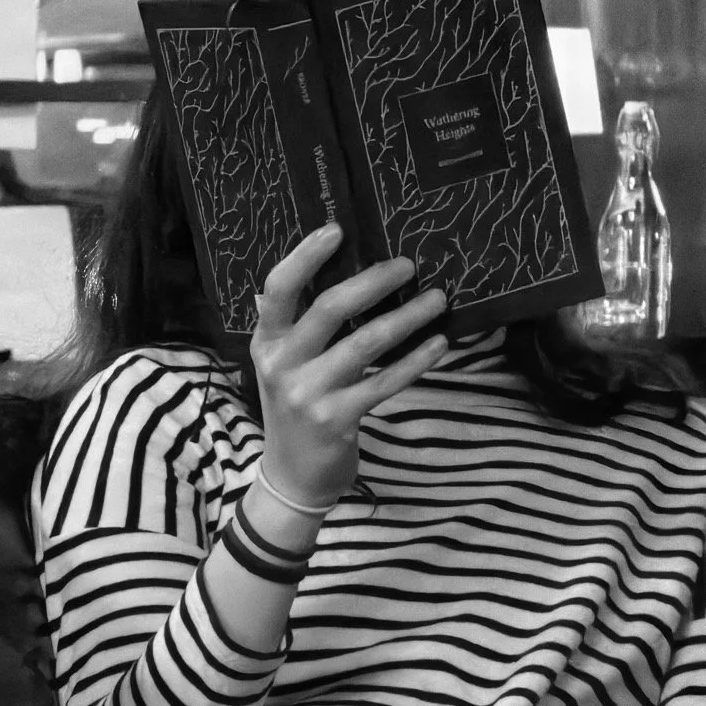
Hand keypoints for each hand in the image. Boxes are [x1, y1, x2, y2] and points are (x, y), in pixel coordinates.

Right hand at [250, 229, 447, 509]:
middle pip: (328, 309)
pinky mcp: (336, 420)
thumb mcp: (285, 365)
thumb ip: (301, 326)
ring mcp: (307, 394)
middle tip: (408, 265)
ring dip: (406, 318)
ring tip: (437, 299)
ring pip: (364, 343)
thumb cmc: (297, 409)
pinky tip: (438, 343)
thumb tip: (346, 272)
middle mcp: (282, 364)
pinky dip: (416, 360)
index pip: (278, 289)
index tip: (336, 229)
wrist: (292, 477)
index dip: (305, 257)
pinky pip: (384, 382)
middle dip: (374, 281)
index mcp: (268, 342)